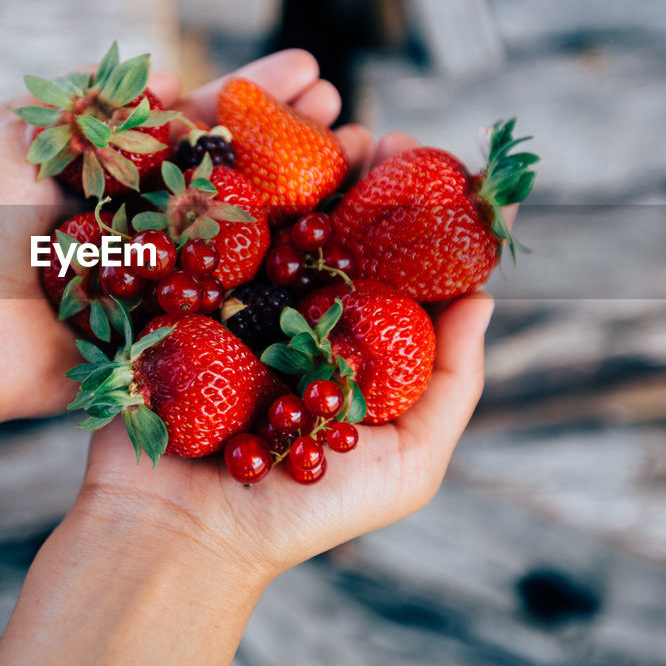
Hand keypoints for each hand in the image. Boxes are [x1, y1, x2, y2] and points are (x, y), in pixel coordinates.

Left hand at [0, 50, 349, 431]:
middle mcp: (154, 221)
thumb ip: (90, 102)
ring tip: (358, 158)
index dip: (256, 99)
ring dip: (306, 199)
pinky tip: (333, 249)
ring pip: (251, 235)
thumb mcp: (18, 131)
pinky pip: (236, 305)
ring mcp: (169, 278)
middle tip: (344, 111)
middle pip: (240, 175)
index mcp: (122, 173)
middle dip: (294, 140)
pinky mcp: (173, 332)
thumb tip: (167, 78)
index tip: (309, 72)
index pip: (204, 127)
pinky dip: (286, 279)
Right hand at [68, 61, 494, 584]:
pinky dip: (228, 185)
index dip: (430, 220)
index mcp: (353, 347)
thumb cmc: (302, 513)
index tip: (455, 175)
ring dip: (306, 167)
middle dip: (369, 180)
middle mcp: (298, 316)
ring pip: (278, 217)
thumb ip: (452, 385)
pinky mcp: (179, 297)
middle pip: (340, 231)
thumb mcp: (408, 463)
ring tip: (334, 130)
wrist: (182, 534)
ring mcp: (236, 301)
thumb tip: (487, 295)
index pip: (400, 270)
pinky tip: (255, 148)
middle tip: (390, 143)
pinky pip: (207, 230)